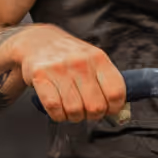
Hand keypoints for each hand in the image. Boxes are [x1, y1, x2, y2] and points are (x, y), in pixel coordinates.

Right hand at [4, 24, 127, 122]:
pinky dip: (58, 115)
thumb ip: (107, 82)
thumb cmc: (69, 55)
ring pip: (75, 110)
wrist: (37, 40)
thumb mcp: (93, 61)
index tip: (110, 110)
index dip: (115, 108)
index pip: (116, 92)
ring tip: (72, 108)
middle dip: (93, 115)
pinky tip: (59, 109)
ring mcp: (59, 69)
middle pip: (96, 106)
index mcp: (99, 58)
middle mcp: (80, 62)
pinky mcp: (40, 76)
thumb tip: (119, 111)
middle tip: (88, 111)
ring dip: (75, 116)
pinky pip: (54, 108)